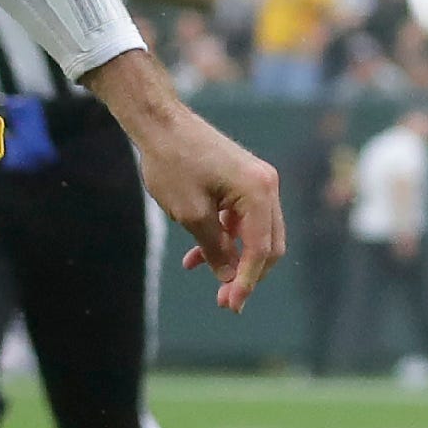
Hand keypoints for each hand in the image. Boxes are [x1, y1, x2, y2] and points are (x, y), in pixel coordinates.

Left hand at [94, 53, 285, 310]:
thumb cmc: (173, 163)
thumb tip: (230, 279)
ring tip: (204, 276)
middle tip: (225, 300)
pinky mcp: (243, 180)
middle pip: (267, 244)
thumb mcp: (191, 215)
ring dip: (232, 257)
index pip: (260, 248)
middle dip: (246, 273)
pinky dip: (224, 238)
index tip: (230, 304)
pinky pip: (241, 219)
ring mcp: (257, 181)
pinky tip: (195, 255)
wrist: (160, 123)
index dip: (246, 281)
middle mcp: (266, 185)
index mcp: (259, 191)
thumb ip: (214, 249)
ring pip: (254, 233)